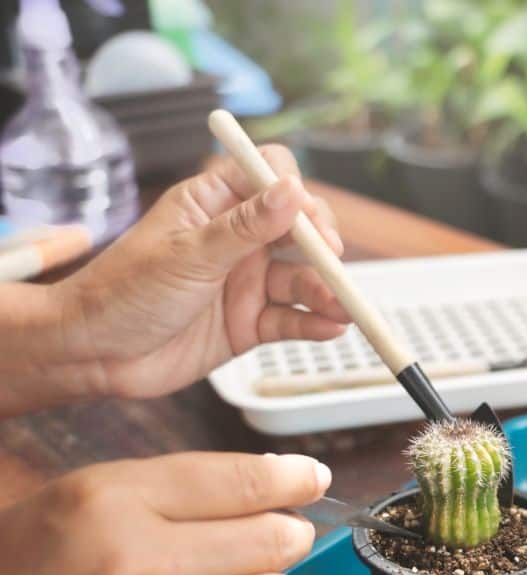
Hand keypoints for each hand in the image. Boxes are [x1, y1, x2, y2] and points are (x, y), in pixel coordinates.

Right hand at [0, 452, 329, 574]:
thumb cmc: (30, 568)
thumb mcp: (87, 500)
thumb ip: (182, 489)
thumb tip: (287, 482)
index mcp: (109, 501)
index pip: (239, 481)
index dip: (292, 479)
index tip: (312, 481)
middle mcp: (129, 566)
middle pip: (273, 542)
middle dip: (283, 539)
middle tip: (268, 543)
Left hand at [51, 145, 350, 398]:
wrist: (92, 355)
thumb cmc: (122, 293)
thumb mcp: (188, 255)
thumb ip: (246, 227)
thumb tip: (292, 190)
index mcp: (213, 205)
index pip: (268, 177)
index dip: (294, 192)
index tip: (308, 217)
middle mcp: (235, 240)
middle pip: (298, 229)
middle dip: (322, 246)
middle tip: (334, 263)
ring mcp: (244, 281)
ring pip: (300, 279)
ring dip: (325, 291)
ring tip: (343, 308)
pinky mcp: (248, 323)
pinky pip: (291, 319)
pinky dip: (313, 323)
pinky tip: (330, 328)